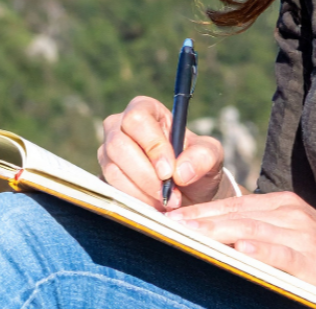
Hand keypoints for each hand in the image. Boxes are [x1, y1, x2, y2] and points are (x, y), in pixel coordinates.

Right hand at [98, 96, 226, 210]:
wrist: (188, 192)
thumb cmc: (196, 164)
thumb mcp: (211, 156)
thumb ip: (203, 156)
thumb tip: (181, 172)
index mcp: (145, 109)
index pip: (137, 120)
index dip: (152, 146)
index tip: (169, 172)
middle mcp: (119, 126)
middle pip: (118, 145)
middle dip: (146, 175)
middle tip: (171, 195)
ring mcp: (107, 152)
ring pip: (113, 170)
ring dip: (142, 192)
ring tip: (167, 203)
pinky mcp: (104, 176)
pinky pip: (111, 190)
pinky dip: (134, 202)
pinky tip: (154, 207)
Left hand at [169, 192, 315, 308]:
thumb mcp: (289, 236)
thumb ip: (256, 232)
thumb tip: (213, 238)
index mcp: (280, 204)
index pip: (231, 205)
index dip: (198, 211)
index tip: (168, 218)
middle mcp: (290, 212)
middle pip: (235, 214)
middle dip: (199, 220)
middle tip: (168, 227)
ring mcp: (302, 234)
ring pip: (251, 229)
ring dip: (217, 233)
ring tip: (190, 236)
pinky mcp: (313, 258)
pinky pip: (283, 252)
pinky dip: (262, 250)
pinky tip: (242, 251)